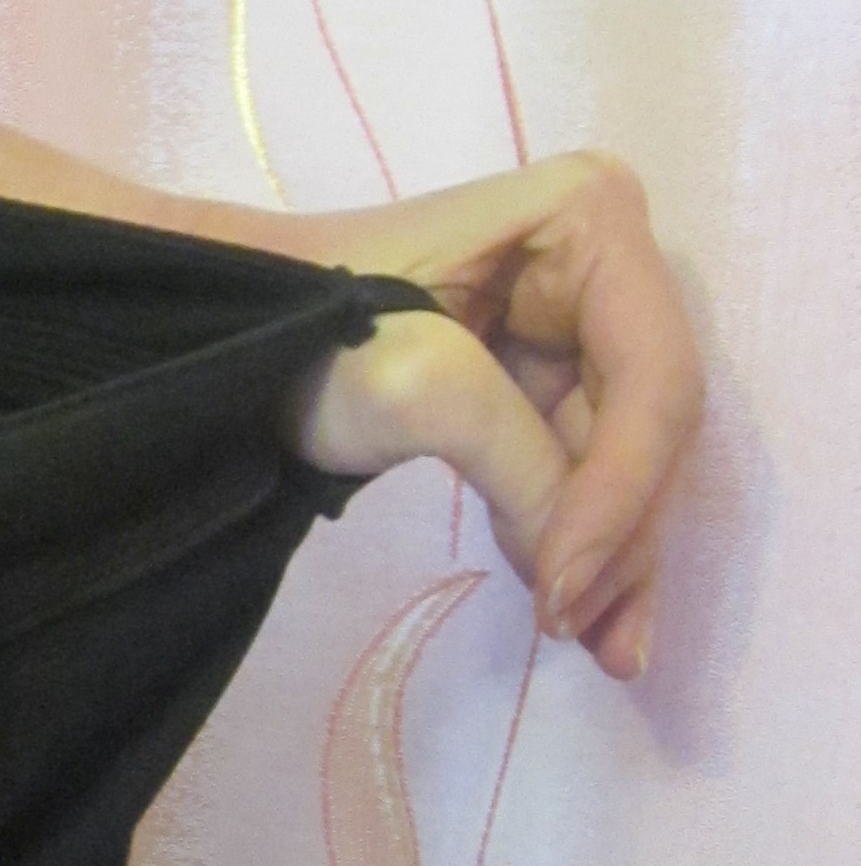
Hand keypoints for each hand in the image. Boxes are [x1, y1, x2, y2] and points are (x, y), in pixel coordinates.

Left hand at [266, 149, 700, 684]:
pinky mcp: (538, 377)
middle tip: (600, 645)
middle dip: (623, 536)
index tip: (565, 588)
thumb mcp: (415, 384)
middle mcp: (602, 259)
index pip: (650, 374)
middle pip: (648, 421)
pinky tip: (565, 611)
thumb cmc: (299, 331)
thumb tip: (584, 579)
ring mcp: (572, 322)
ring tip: (598, 649)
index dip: (623, 489)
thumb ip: (520, 464)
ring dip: (613, 557)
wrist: (214, 336)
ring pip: (622, 455)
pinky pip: (577, 466)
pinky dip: (574, 539)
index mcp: (588, 216)